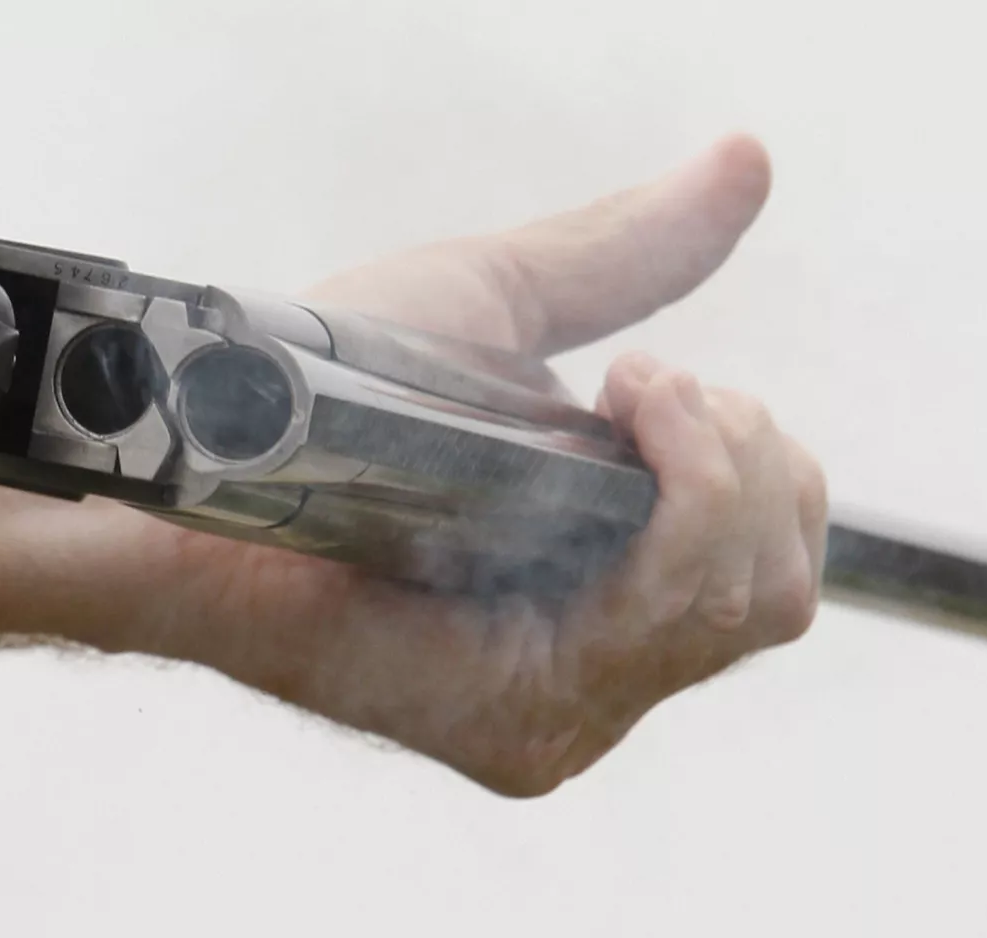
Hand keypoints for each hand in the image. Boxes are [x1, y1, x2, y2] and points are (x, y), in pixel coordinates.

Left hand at [75, 134, 827, 796]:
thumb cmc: (325, 391)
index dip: (753, 461)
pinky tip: (614, 432)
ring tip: (623, 401)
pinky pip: (672, 617)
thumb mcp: (503, 316)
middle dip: (745, 457)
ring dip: (714, 464)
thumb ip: (627, 262)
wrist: (210, 455)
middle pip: (776, 590)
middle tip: (639, 390)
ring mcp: (561, 712)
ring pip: (745, 601)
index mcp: (596, 603)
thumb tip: (745, 164)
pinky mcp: (522, 724)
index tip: (648, 384)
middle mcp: (592, 677)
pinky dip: (680, 501)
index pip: (769, 569)